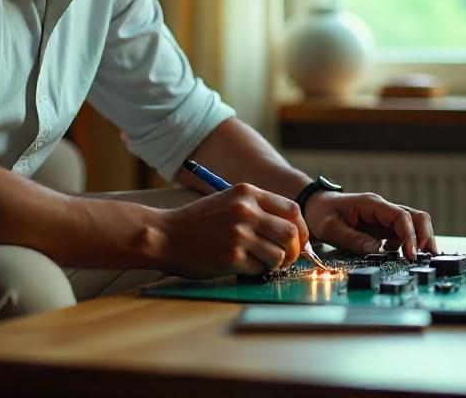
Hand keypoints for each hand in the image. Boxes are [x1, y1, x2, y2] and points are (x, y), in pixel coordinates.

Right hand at [154, 184, 308, 277]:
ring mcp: (239, 234)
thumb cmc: (197, 222)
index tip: (298, 240)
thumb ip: (257, 209)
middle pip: (291, 233)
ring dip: (275, 264)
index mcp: (247, 193)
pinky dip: (256, 272)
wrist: (164, 235)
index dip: (301, 228)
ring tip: (262, 263)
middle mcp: (245, 211)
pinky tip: (243, 266)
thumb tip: (293, 231)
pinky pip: (259, 269)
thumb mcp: (228, 201)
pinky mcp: (231, 257)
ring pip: (279, 255)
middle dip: (294, 250)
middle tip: (287, 258)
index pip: (292, 209)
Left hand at [303, 191, 436, 259]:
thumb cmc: (321, 213)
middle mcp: (382, 209)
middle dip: (425, 237)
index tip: (410, 254)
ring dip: (419, 241)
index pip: (401, 216)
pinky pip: (402, 234)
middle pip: (416, 217)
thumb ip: (352, 239)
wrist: (314, 206)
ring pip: (413, 225)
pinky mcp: (382, 227)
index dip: (410, 235)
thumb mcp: (330, 228)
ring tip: (420, 260)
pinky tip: (401, 258)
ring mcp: (384, 218)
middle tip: (428, 258)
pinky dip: (407, 245)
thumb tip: (375, 250)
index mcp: (372, 204)